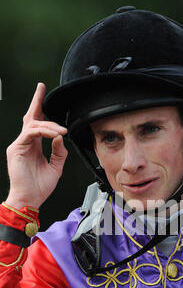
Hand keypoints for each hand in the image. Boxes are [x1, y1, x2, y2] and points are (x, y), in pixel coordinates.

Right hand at [5, 82, 67, 209]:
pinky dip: (44, 131)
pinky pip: (31, 133)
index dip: (41, 111)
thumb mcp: (56, 168)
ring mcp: (20, 145)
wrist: (30, 199)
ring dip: (50, 125)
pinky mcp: (17, 148)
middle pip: (30, 118)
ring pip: (34, 125)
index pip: (38, 125)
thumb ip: (59, 152)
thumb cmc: (40, 187)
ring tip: (62, 130)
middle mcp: (26, 143)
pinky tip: (55, 134)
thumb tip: (60, 137)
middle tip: (41, 88)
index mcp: (34, 147)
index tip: (44, 97)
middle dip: (36, 102)